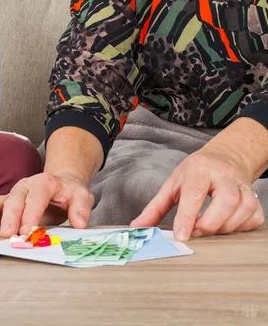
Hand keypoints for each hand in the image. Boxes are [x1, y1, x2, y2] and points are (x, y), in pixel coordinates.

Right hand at [0, 173, 94, 236]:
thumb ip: (81, 208)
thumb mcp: (82, 196)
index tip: (28, 231)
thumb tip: (79, 223)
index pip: (36, 198)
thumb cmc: (69, 192)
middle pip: (13, 201)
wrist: (61, 184)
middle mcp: (24, 187)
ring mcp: (12, 195)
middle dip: (9, 218)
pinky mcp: (5, 205)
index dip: (31, 214)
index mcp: (44, 183)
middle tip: (6, 235)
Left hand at [131, 143, 264, 239]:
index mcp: (199, 170)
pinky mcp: (255, 197)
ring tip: (207, 228)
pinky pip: (254, 217)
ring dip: (225, 227)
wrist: (224, 158)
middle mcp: (224, 175)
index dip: (188, 217)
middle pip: (227, 201)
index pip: (194, 194)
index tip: (181, 236)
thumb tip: (137, 227)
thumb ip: (155, 208)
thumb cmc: (194, 173)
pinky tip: (226, 224)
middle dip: (210, 223)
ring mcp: (243, 185)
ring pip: (244, 209)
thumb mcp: (171, 185)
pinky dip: (241, 227)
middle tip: (195, 231)